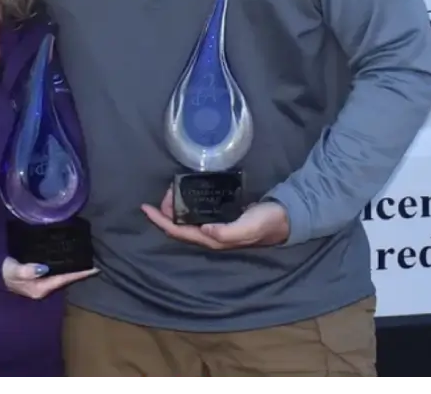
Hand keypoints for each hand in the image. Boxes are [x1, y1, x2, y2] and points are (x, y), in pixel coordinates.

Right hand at [1, 257, 96, 299]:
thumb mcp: (14, 270)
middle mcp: (43, 289)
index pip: (64, 280)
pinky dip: (65, 267)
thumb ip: (27, 270)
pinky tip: (70, 260)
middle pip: (66, 280)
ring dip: (73, 270)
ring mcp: (41, 284)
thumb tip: (43, 268)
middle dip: (80, 273)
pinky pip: (56, 272)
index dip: (80, 274)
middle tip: (95, 263)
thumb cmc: (3, 271)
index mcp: (40, 289)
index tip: (95, 269)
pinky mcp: (38, 277)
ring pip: (62, 277)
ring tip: (87, 260)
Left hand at [142, 189, 290, 249]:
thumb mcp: (248, 226)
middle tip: (163, 192)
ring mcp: (215, 228)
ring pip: (186, 220)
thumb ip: (227, 232)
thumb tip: (203, 230)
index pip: (178, 232)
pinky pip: (196, 213)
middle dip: (165, 212)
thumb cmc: (266, 222)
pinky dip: (186, 204)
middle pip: (178, 227)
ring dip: (175, 208)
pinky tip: (185, 195)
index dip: (160, 221)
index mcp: (212, 240)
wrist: (284, 219)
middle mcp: (210, 236)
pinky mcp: (221, 218)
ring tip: (170, 191)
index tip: (145, 207)